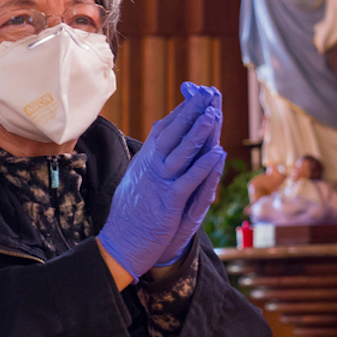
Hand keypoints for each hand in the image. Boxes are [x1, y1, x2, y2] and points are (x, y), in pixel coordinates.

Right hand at [97, 83, 224, 280]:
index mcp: (145, 161)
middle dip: (192, 112)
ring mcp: (159, 183)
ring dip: (199, 132)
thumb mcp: (137, 179)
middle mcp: (151, 167)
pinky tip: (217, 153)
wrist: (120, 244)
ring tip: (214, 113)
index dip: (182, 111)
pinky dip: (203, 166)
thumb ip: (148, 161)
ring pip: (182, 152)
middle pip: (174, 133)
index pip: (165, 129)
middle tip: (208, 92)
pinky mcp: (169, 203)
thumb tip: (157, 143)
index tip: (196, 94)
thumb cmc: (130, 213)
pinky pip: (189, 181)